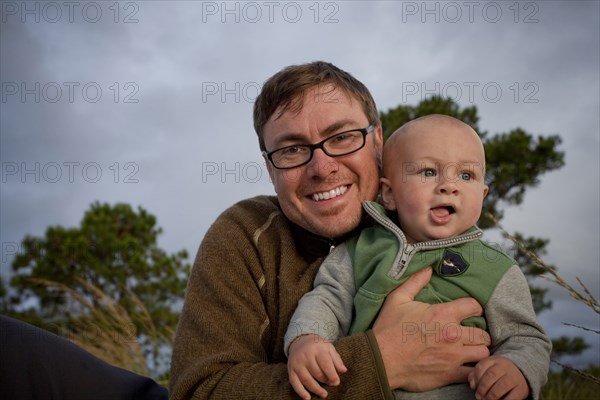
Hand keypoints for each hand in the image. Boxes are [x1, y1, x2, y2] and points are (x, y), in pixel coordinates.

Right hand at [287, 334, 346, 398]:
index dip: (331, 374)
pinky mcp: (291, 370)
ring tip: (324, 394)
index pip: (325, 363)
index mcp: (317, 349)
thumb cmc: (317, 346)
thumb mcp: (328, 348)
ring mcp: (297, 363)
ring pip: (306, 379)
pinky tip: (308, 398)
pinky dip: (301, 392)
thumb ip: (336, 359)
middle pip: (316, 372)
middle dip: (325, 381)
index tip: (336, 382)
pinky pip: (294, 383)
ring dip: (316, 389)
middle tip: (331, 384)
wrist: (300, 341)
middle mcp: (305, 355)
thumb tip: (343, 370)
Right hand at [372, 266, 490, 390]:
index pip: (474, 306)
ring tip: (471, 350)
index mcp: (443, 314)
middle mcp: (453, 335)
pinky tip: (468, 367)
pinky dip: (474, 371)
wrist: (381, 359)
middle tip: (472, 334)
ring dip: (478, 351)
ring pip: (483, 353)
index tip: (470, 312)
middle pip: (484, 333)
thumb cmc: (388, 329)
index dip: (474, 308)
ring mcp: (453, 356)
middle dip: (480, 333)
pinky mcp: (450, 374)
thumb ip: (415, 282)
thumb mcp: (398, 299)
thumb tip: (428, 268)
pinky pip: (474, 373)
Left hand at [468, 355, 528, 399]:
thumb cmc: (498, 373)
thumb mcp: (487, 369)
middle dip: (483, 388)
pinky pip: (513, 396)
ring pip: (502, 385)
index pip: (481, 366)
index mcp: (494, 360)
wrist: (521, 374)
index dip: (475, 378)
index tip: (474, 387)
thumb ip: (476, 375)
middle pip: (491, 375)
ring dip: (492, 395)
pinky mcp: (521, 388)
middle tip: (479, 396)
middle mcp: (505, 366)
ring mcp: (514, 376)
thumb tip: (472, 385)